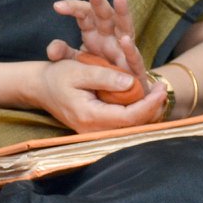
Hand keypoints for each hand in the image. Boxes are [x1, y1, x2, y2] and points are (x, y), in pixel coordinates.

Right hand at [32, 54, 166, 131]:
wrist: (40, 88)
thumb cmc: (57, 76)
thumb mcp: (80, 70)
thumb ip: (105, 77)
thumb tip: (131, 82)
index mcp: (90, 116)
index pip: (129, 117)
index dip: (149, 104)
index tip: (161, 89)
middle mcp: (93, 130)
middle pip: (133, 126)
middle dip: (151, 109)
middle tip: (163, 89)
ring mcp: (94, 132)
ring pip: (129, 127)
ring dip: (145, 111)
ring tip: (157, 93)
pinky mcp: (96, 128)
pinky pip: (121, 124)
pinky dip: (135, 113)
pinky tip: (143, 99)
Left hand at [48, 0, 139, 69]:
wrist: (118, 95)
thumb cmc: (98, 71)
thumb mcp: (76, 61)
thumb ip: (64, 53)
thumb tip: (51, 50)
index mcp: (94, 30)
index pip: (84, 13)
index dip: (73, 7)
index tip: (57, 6)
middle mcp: (110, 34)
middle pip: (105, 13)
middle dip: (98, 0)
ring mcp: (124, 48)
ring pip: (125, 26)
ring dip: (123, 11)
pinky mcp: (134, 67)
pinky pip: (133, 56)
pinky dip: (130, 48)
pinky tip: (125, 39)